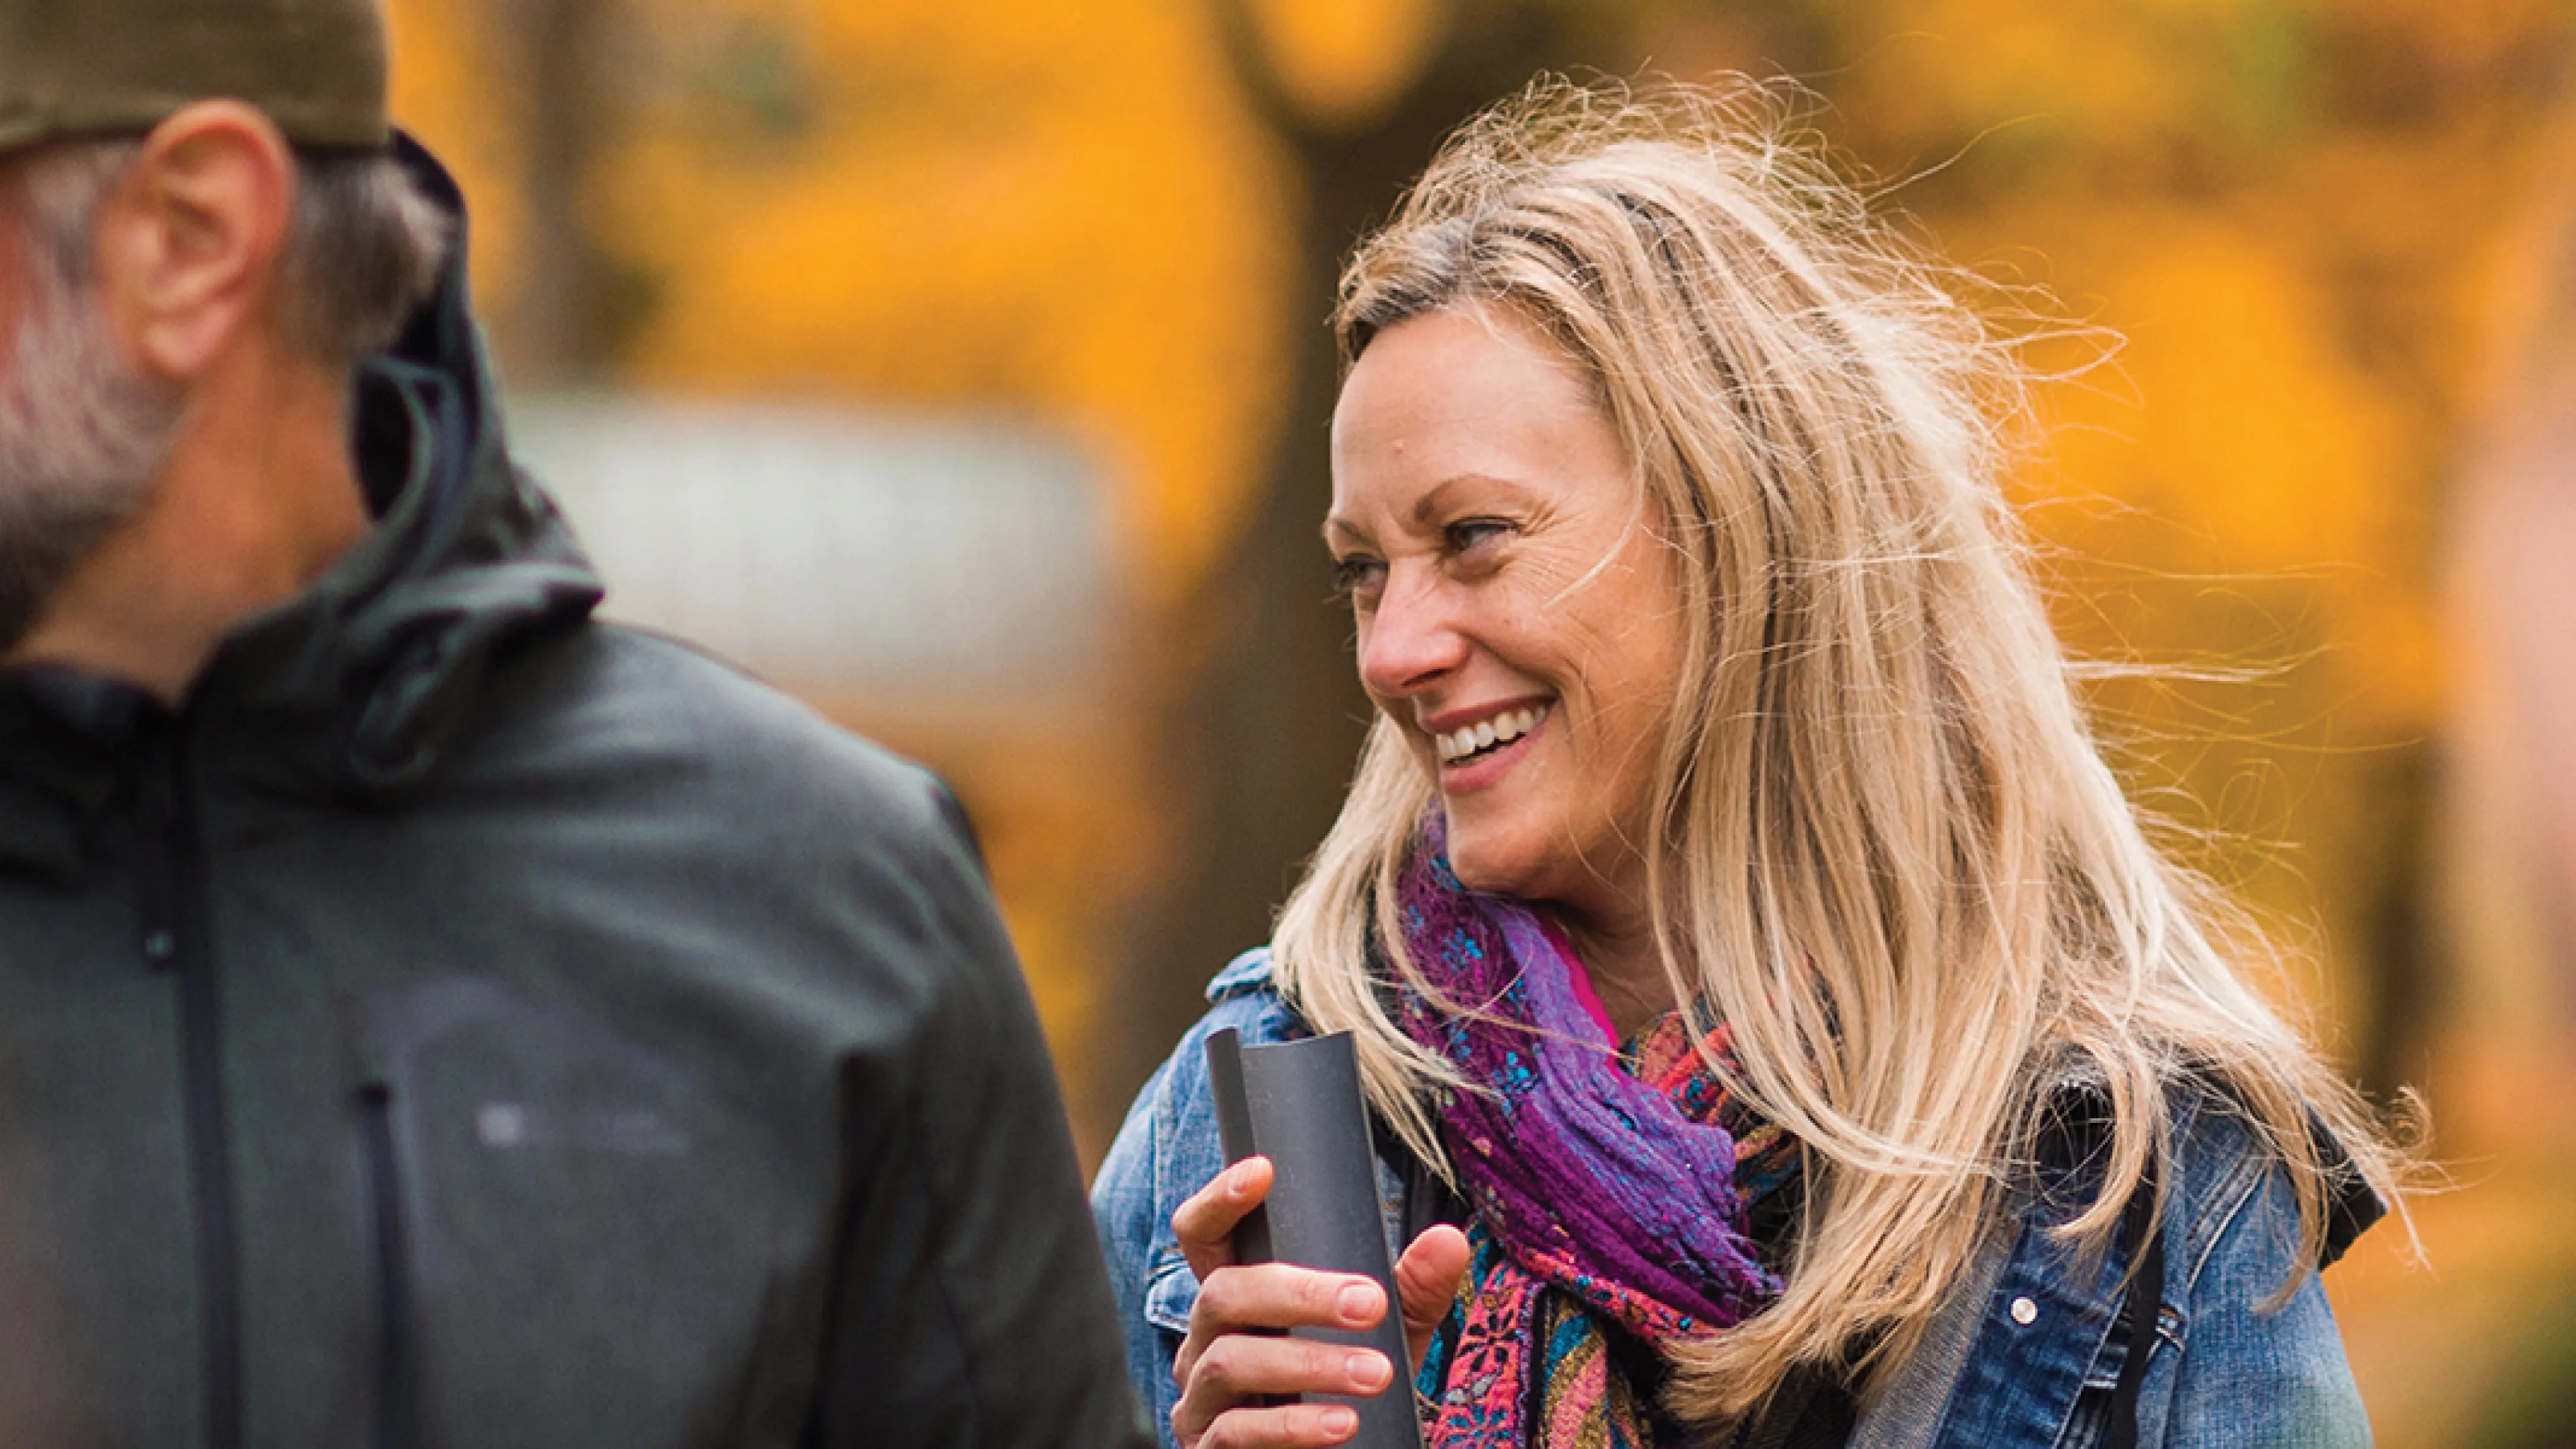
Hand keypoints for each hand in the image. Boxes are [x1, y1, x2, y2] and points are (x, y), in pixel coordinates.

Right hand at [1169, 1155, 1471, 1447]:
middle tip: (1370, 1304)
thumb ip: (1413, 1289)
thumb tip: (1448, 1240)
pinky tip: (1343, 1423)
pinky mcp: (1208, 1447)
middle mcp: (1205, 1337)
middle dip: (1300, 1293)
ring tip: (1377, 1373)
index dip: (1221, 1200)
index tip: (1264, 1171)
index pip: (1204, 1235)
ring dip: (1310, 1363)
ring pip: (1231, 1360)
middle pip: (1223, 1292)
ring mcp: (1201, 1396)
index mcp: (1237, 1295)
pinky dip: (1293, 1427)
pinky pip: (1235, 1432)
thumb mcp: (1388, 1333)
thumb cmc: (1347, 1385)